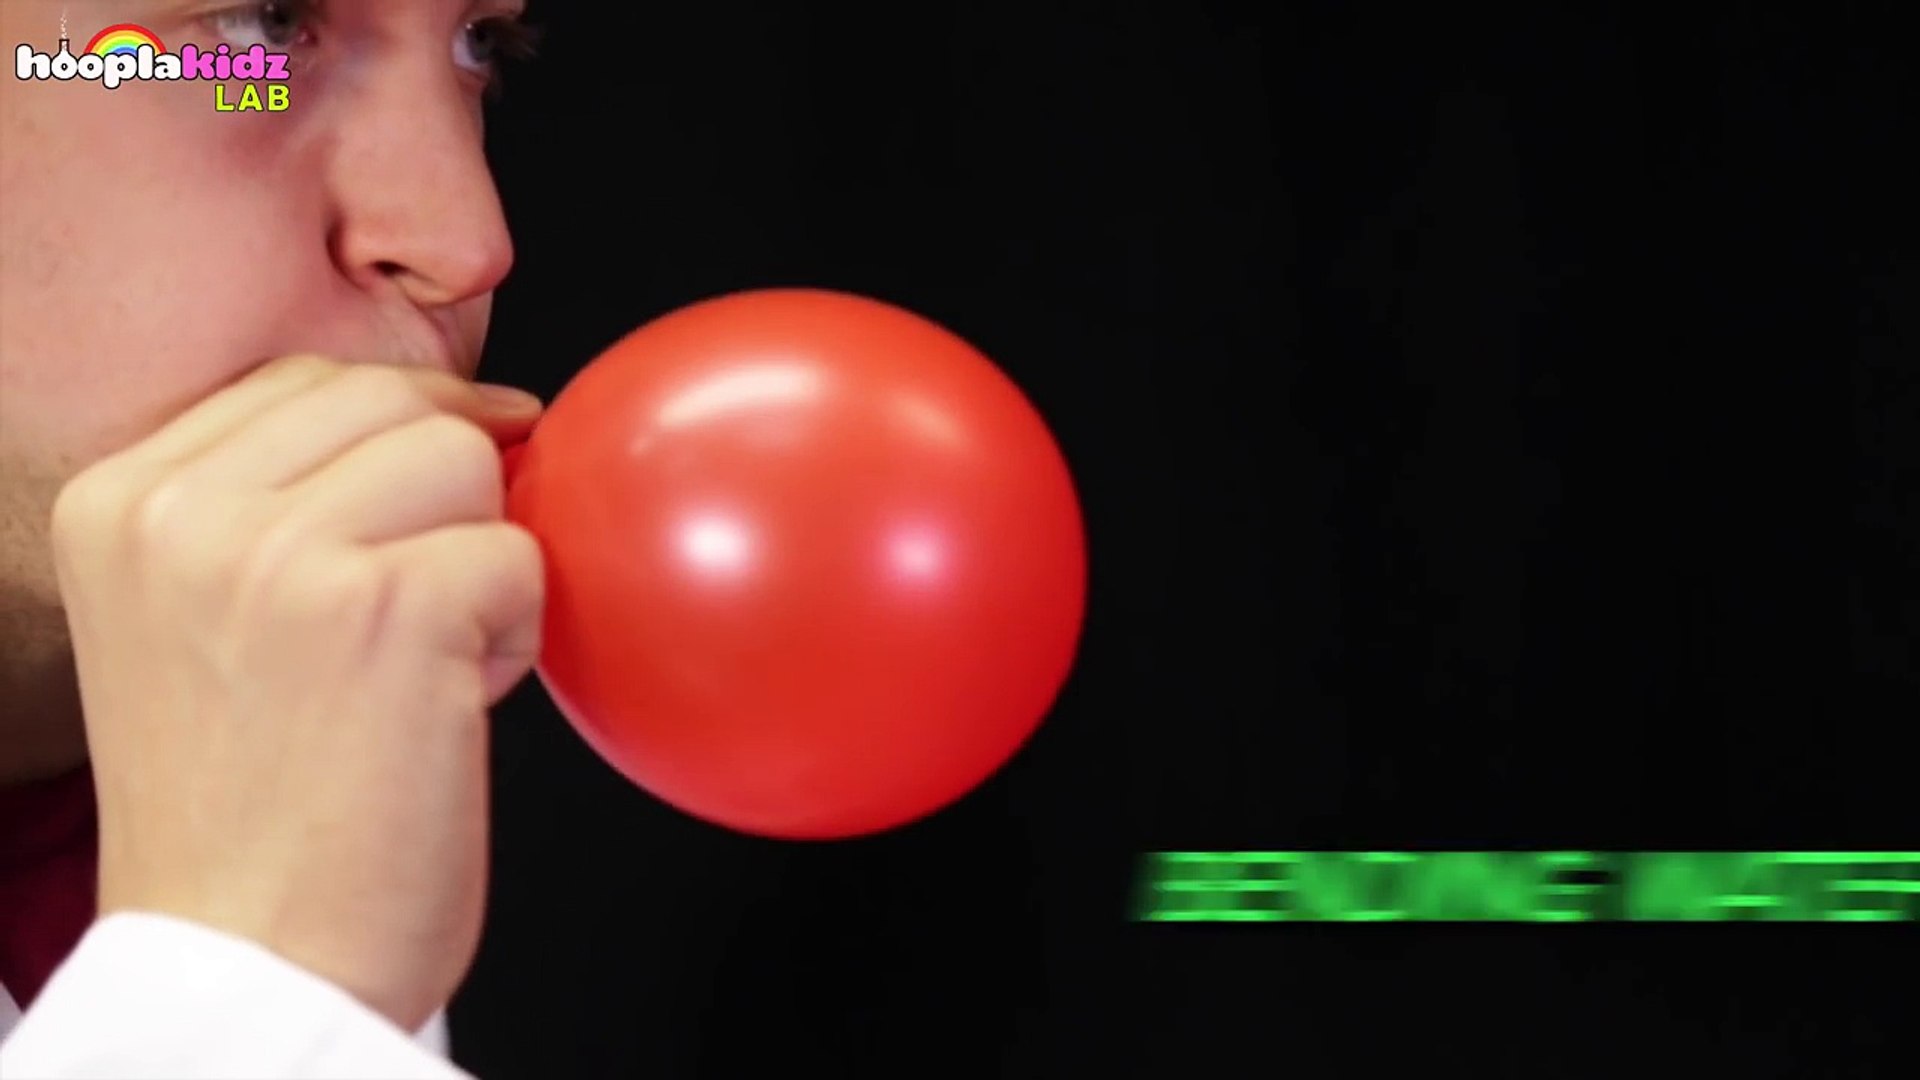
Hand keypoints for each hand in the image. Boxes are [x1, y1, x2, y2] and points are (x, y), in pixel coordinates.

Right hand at [49, 355, 545, 1031]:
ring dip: (481, 565)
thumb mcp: (195, 622)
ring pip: (466, 461)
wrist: (245, 962)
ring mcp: (281, 556)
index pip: (304, 382)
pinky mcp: (389, 609)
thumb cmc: (247, 811)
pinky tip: (453, 710)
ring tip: (429, 669)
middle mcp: (184, 514)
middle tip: (440, 597)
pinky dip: (516, 637)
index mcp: (121, 504)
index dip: (402, 415)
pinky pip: (519, 557)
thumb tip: (435, 417)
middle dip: (450, 490)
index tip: (456, 458)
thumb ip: (267, 510)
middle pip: (395, 402)